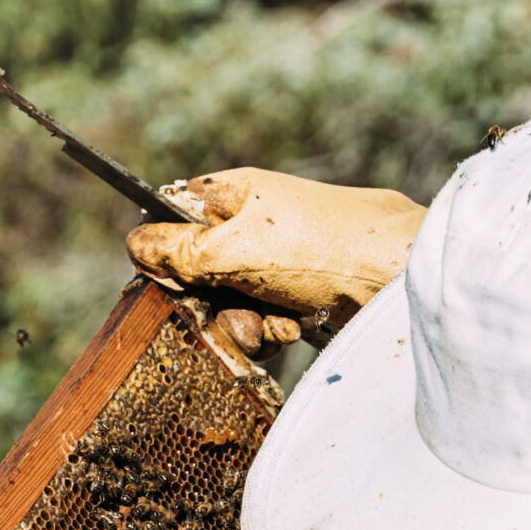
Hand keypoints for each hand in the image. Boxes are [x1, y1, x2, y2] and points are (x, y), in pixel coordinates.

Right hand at [127, 168, 425, 329]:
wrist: (397, 277)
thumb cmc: (317, 249)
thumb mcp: (231, 250)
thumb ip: (176, 251)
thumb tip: (133, 243)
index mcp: (230, 196)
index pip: (172, 226)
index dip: (169, 261)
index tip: (177, 285)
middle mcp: (251, 227)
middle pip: (199, 277)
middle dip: (214, 305)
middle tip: (237, 312)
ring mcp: (276, 263)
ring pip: (230, 307)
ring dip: (245, 326)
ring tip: (276, 322)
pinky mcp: (299, 296)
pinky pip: (263, 323)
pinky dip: (274, 332)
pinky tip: (297, 327)